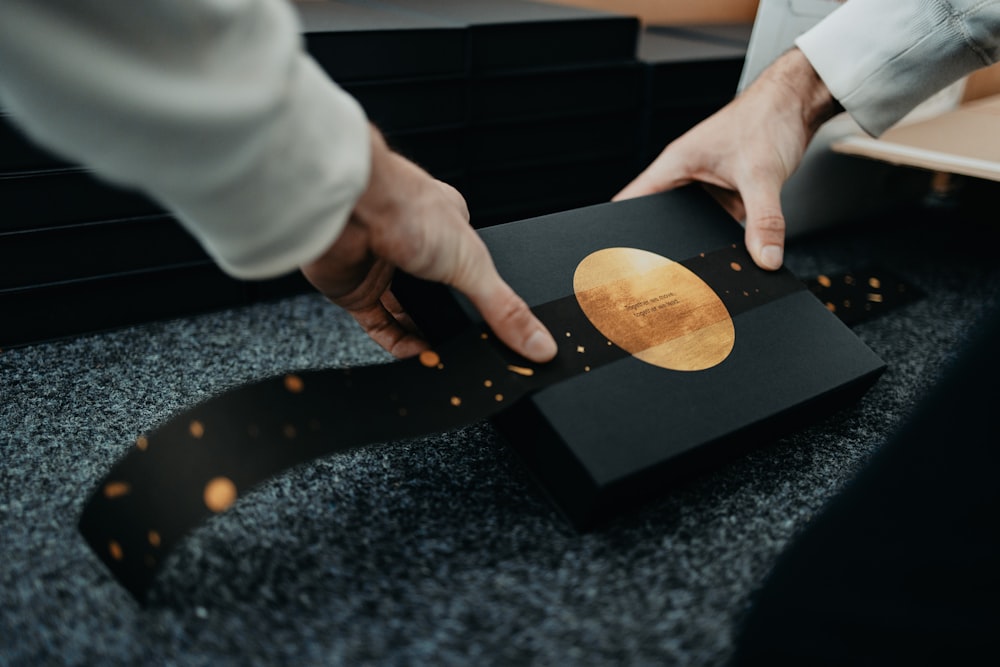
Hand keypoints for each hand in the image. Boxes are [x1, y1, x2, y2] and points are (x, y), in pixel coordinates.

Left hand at [300, 125, 557, 362]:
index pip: (473, 272)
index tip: (497, 333)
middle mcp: (415, 246)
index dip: (482, 302)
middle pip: (439, 297)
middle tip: (471, 351)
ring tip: (445, 359)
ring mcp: (384, 269)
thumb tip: (540, 343)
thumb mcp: (474, 265)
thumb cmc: (406, 209)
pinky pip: (379, 326)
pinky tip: (416, 356)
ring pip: (407, 313)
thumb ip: (505, 310)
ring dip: (424, 337)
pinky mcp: (356, 290)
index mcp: (449, 228)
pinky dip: (397, 344)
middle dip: (452, 324)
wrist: (348, 208)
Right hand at [614, 48, 840, 269]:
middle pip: (659, 220)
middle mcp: (685, 177)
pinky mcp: (727, 193)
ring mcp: (706, 186)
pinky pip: (718, 223)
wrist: (796, 103)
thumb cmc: (767, 118)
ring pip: (691, 225)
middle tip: (665, 273)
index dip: (620, 230)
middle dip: (661, 246)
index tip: (620, 258)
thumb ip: (764, 221)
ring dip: (697, 241)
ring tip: (700, 264)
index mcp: (675, 166)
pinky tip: (731, 250)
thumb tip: (766, 258)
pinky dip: (723, 236)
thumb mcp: (762, 175)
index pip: (631, 202)